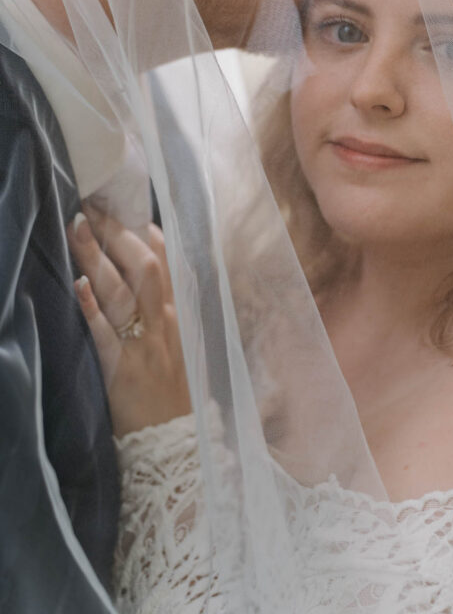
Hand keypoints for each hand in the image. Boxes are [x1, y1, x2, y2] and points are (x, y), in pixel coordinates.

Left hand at [68, 206, 191, 437]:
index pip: (167, 259)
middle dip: (118, 232)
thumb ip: (165, 308)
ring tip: (77, 227)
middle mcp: (164, 322)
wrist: (175, 442)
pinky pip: (106, 334)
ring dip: (98, 257)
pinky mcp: (123, 369)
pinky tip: (78, 286)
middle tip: (92, 205)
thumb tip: (145, 271)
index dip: (144, 229)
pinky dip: (93, 308)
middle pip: (145, 265)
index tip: (121, 206)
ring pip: (123, 291)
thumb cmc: (172, 389)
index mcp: (179, 313)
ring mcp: (145, 344)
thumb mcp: (180, 341)